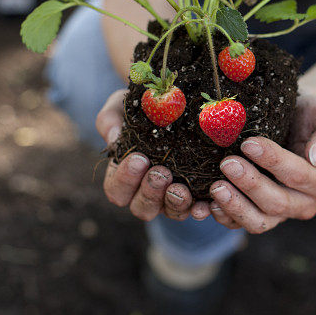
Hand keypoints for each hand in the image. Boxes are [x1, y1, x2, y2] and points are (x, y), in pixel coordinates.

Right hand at [96, 90, 212, 221]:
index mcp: (124, 175)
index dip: (125, 179)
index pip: (117, 190)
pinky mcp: (197, 195)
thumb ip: (110, 120)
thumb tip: (113, 138)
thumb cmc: (142, 107)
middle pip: (142, 208)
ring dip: (174, 204)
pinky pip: (197, 209)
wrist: (177, 102)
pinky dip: (200, 209)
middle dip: (150, 192)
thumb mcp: (122, 106)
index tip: (139, 158)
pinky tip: (205, 203)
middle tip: (161, 172)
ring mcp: (172, 196)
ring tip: (181, 187)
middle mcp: (146, 191)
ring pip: (169, 213)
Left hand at [209, 91, 315, 232]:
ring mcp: (283, 213)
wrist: (295, 120)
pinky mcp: (261, 214)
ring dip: (235, 207)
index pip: (297, 174)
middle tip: (227, 163)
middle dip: (250, 184)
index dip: (272, 161)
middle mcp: (306, 203)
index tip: (248, 143)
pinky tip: (206, 204)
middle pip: (277, 202)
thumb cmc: (312, 115)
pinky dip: (224, 216)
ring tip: (216, 187)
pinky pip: (242, 223)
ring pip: (260, 221)